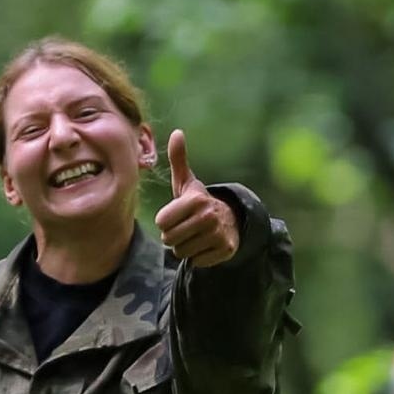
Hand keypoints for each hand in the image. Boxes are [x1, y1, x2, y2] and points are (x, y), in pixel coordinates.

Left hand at [154, 129, 238, 267]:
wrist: (231, 221)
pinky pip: (196, 262)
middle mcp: (208, 216)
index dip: (166, 221)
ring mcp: (218, 234)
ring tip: (195, 235)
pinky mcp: (225, 250)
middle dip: (174, 236)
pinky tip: (205, 245)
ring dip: (184, 247)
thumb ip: (178, 160)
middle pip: (169, 239)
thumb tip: (177, 132)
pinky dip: (198, 257)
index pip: (162, 222)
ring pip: (181, 252)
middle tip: (186, 227)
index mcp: (196, 199)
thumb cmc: (198, 203)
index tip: (177, 215)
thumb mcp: (187, 183)